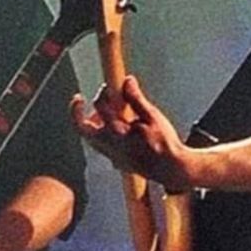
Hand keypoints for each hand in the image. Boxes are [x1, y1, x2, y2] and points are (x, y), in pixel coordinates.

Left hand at [71, 76, 188, 188]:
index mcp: (116, 133)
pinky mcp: (118, 162)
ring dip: (93, 124)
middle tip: (81, 101)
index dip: (103, 92)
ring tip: (106, 113)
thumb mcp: (152, 116)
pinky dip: (103, 134)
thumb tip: (127, 81)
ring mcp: (112, 157)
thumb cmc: (164, 143)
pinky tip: (119, 128)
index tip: (110, 86)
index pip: (99, 107)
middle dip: (79, 114)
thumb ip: (136, 99)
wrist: (171, 169)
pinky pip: (102, 147)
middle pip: (83, 129)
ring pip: (91, 140)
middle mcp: (109, 147)